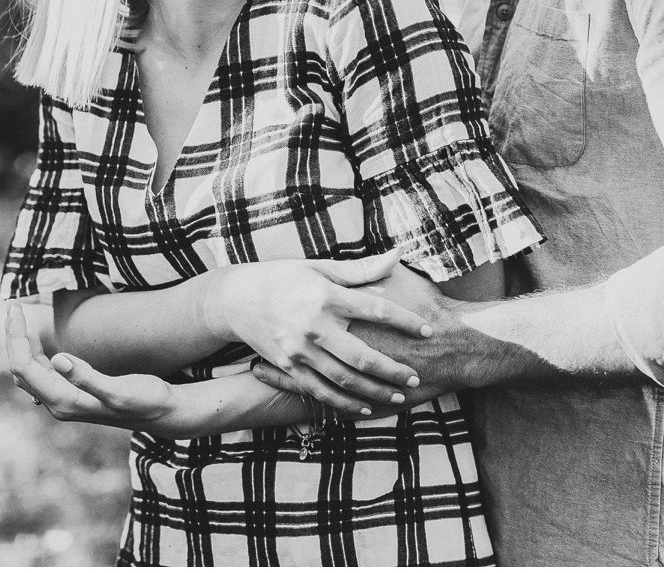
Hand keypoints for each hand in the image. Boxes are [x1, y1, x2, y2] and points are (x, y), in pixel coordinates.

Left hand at [5, 305, 177, 432]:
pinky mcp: (71, 394)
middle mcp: (58, 405)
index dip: (16, 337)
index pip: (25, 367)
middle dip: (13, 337)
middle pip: (21, 369)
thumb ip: (87, 377)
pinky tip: (35, 338)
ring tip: (18, 317)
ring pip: (28, 372)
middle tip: (13, 307)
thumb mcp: (119, 390)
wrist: (162, 413)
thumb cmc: (145, 400)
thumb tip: (58, 358)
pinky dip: (32, 352)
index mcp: (64, 402)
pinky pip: (40, 373)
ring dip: (20, 344)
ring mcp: (63, 401)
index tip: (16, 309)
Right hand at [252, 265, 462, 410]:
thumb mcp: (319, 267)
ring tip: (398, 396)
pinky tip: (363, 408)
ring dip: (374, 391)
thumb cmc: (283, 277)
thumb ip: (360, 270)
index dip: (404, 321)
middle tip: (416, 377)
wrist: (235, 299)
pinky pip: (320, 391)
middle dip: (393, 369)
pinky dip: (343, 402)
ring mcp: (299, 350)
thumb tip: (397, 256)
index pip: (375, 309)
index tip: (428, 331)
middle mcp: (314, 325)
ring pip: (344, 379)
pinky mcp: (288, 367)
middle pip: (362, 355)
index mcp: (326, 296)